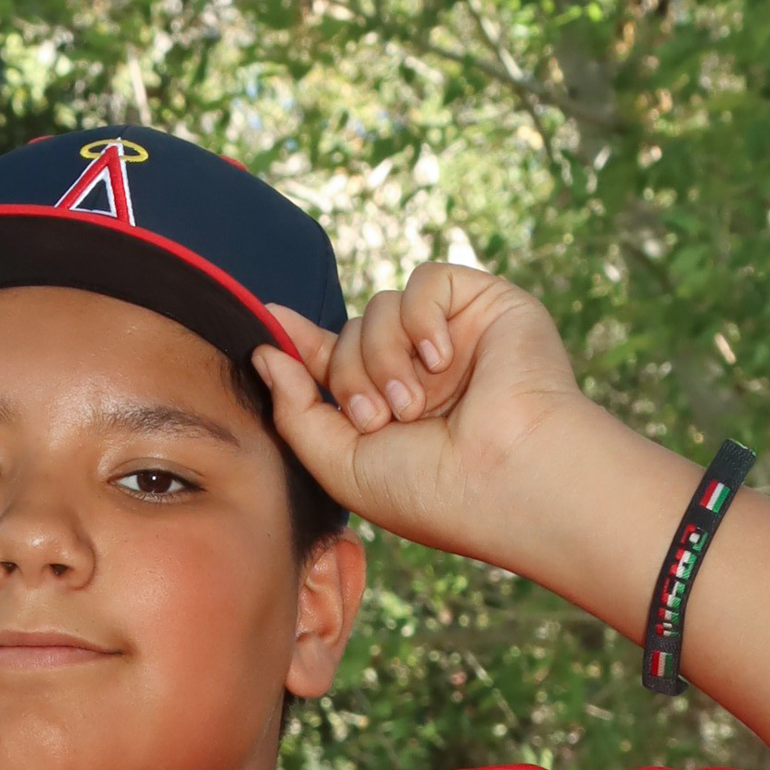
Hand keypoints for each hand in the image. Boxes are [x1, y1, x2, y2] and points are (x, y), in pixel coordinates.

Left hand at [253, 265, 591, 572]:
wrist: (505, 479)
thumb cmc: (431, 490)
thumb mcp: (340, 465)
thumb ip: (295, 411)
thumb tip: (264, 351)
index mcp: (391, 410)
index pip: (334, 361)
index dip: (301, 345)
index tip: (267, 326)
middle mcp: (421, 373)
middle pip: (349, 334)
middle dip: (349, 375)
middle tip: (380, 420)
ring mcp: (453, 338)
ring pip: (380, 307)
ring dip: (383, 357)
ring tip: (415, 405)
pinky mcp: (485, 304)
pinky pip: (425, 279)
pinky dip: (420, 318)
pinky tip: (441, 359)